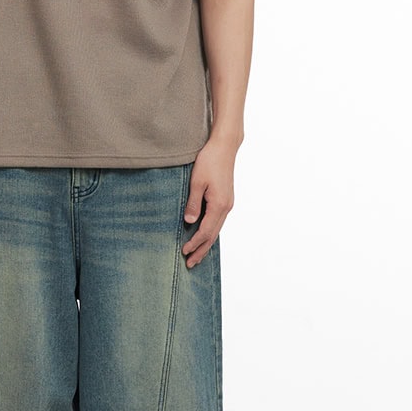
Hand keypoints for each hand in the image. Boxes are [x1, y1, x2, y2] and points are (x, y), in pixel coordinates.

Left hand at [181, 136, 238, 267]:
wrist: (224, 147)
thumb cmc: (209, 161)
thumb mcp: (197, 182)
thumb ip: (193, 203)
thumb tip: (189, 223)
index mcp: (219, 205)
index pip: (205, 231)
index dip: (194, 243)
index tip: (184, 252)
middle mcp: (226, 207)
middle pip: (213, 235)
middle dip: (202, 250)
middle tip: (191, 263)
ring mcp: (227, 204)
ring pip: (216, 229)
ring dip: (206, 243)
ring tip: (197, 255)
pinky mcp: (226, 199)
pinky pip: (218, 221)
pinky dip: (210, 232)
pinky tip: (205, 236)